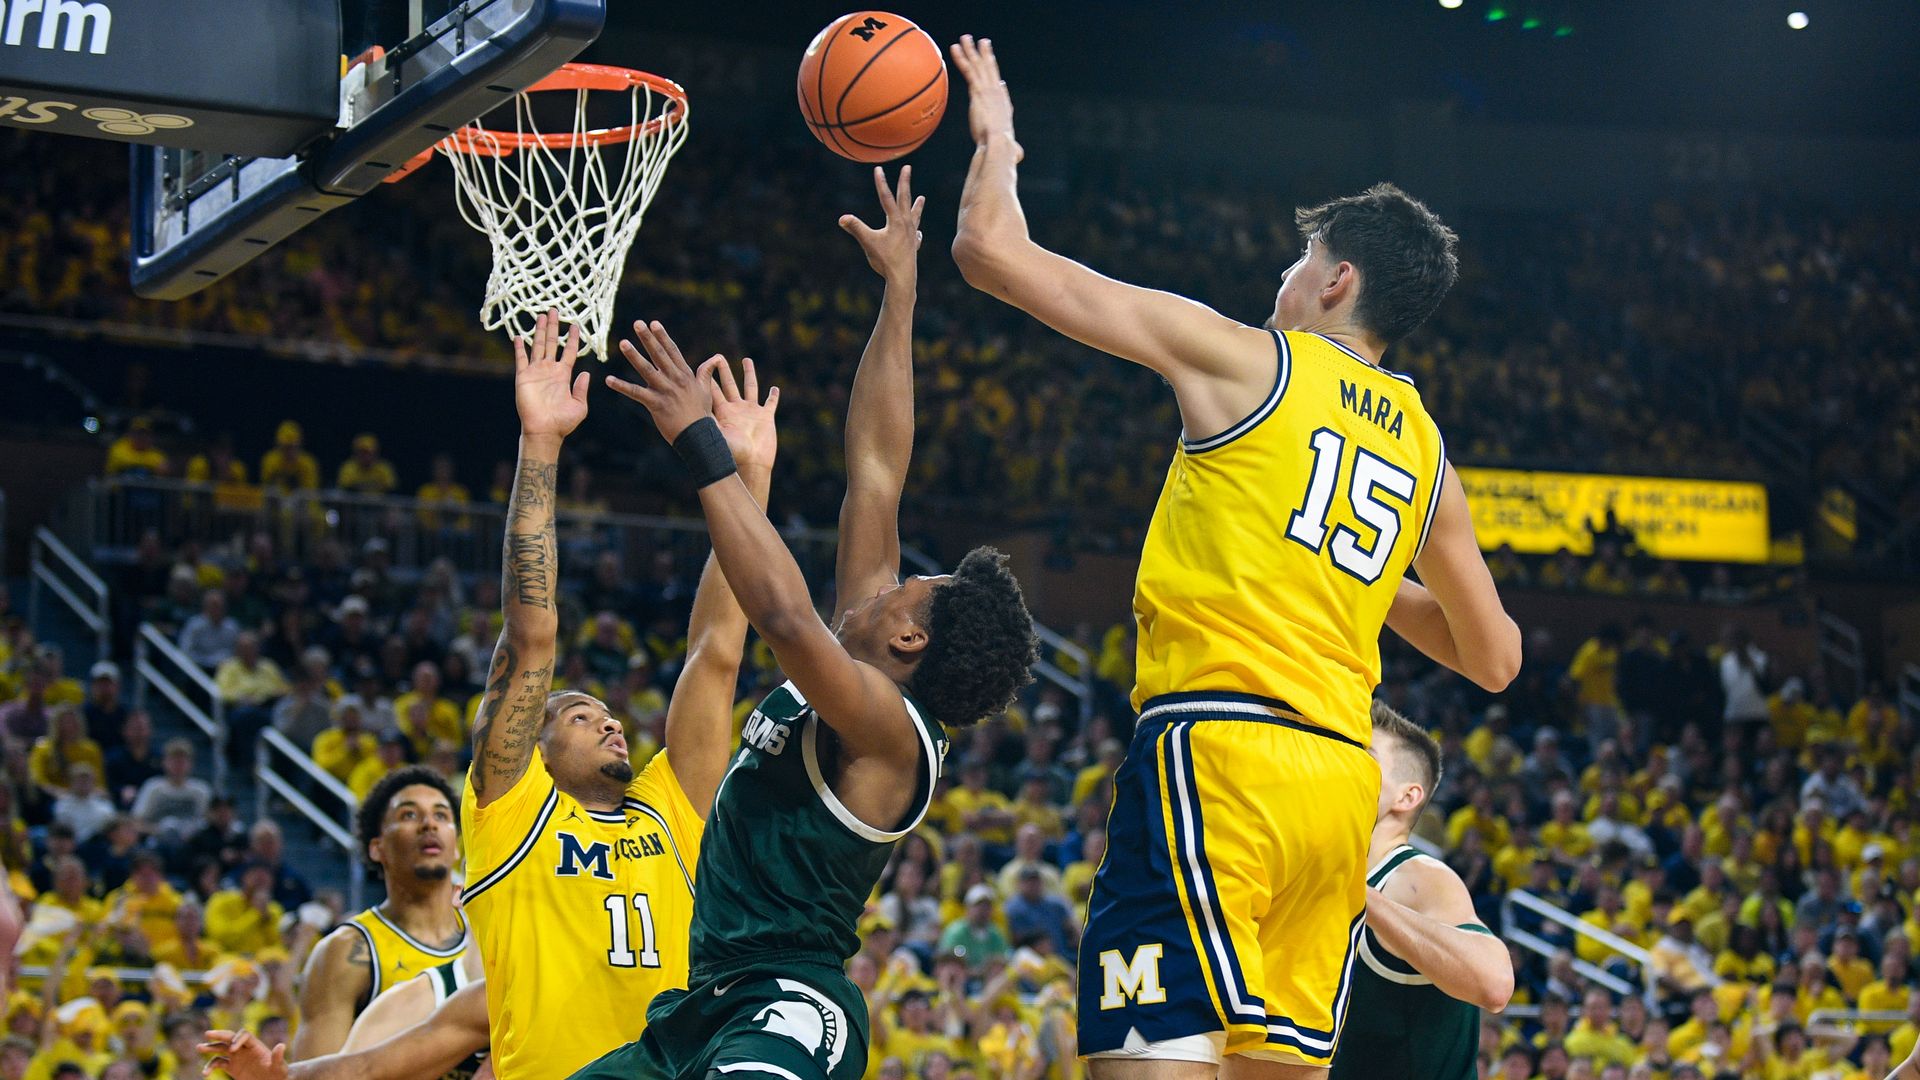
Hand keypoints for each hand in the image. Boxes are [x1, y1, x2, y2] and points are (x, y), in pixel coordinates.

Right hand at [199, 1029, 287, 1079]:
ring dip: (210, 1047)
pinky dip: (210, 1066)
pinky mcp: (232, 1067)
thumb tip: (281, 1046)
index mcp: (256, 1045)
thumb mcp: (279, 1067)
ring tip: (199, 1048)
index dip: (237, 1040)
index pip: (244, 1035)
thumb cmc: (279, 1073)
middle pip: (230, 1037)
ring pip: (221, 1048)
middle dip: (219, 1035)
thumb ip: (278, 1057)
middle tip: (207, 1034)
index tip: (233, 1051)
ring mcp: (237, 1057)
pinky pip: (218, 1063)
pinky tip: (205, 1073)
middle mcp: (245, 1048)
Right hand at [514, 311, 590, 439]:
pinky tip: (518, 336)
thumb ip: (581, 389)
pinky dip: (519, 347)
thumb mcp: (579, 405)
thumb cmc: (563, 422)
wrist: (544, 431)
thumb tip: (586, 374)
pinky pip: (520, 359)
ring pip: (537, 346)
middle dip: (554, 327)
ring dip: (539, 331)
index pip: (569, 351)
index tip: (575, 325)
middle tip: (555, 311)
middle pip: (552, 343)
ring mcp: (536, 372)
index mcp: (563, 375)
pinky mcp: (523, 377)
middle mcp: (549, 370)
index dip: (572, 339)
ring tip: (541, 315)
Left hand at [608, 321, 724, 443]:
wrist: (698, 435)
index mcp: (685, 375)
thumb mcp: (706, 390)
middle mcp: (675, 379)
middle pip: (659, 355)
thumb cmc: (702, 414)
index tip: (653, 323)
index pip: (672, 351)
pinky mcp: (656, 404)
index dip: (662, 336)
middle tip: (637, 324)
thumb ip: (706, 373)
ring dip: (634, 356)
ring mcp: (665, 391)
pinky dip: (622, 386)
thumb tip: (715, 359)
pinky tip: (609, 380)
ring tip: (623, 343)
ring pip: (646, 370)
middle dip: (648, 338)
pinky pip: (636, 393)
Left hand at [708, 357, 779, 472]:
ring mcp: (752, 412)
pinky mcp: (766, 417)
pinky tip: (774, 388)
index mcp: (723, 412)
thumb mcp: (716, 434)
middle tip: (719, 357)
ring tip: (746, 360)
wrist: (752, 464)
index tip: (705, 363)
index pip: (713, 390)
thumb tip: (688, 409)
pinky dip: (773, 396)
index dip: (708, 377)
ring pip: (750, 387)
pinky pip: (771, 403)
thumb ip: (705, 420)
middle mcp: (736, 409)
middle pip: (729, 384)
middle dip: (724, 371)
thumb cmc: (733, 452)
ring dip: (749, 374)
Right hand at [839, 166, 924, 282]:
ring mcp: (911, 235)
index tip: (878, 169)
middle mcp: (906, 224)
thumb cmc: (885, 260)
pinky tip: (917, 234)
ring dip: (917, 206)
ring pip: (914, 216)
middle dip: (904, 183)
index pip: (886, 197)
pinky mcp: (913, 247)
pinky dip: (916, 232)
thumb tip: (842, 218)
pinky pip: (915, 236)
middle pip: (905, 199)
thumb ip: (856, 228)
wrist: (903, 278)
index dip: (881, 183)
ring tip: (922, 198)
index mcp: (896, 220)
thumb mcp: (868, 243)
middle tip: (907, 168)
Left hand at [949, 35, 1020, 159]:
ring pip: (979, 65)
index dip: (998, 84)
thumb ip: (1013, 152)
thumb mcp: (1010, 150)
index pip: (1001, 93)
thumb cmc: (1003, 151)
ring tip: (966, 37)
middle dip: (987, 56)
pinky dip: (961, 58)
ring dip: (972, 50)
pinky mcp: (978, 90)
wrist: (998, 144)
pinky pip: (968, 70)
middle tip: (984, 43)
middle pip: (991, 70)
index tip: (998, 79)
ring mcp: (988, 90)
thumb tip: (1019, 156)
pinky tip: (955, 48)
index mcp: (1004, 108)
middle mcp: (997, 94)